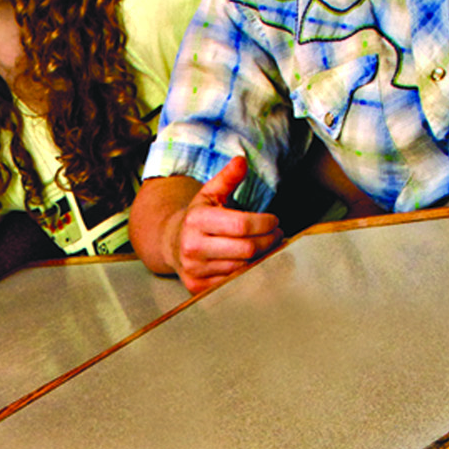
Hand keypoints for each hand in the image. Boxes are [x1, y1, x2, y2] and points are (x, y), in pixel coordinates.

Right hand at [174, 154, 282, 293]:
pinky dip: (250, 272)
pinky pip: (236, 282)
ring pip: (244, 267)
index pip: (242, 225)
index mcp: (196, 221)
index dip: (265, 223)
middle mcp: (192, 247)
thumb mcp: (210, 193)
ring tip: (268, 245)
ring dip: (263, 257)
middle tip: (277, 234)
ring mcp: (195, 270)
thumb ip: (228, 178)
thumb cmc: (198, 217)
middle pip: (247, 249)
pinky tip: (254, 260)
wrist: (171, 244)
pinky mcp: (198, 287)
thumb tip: (242, 161)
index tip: (274, 220)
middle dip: (269, 240)